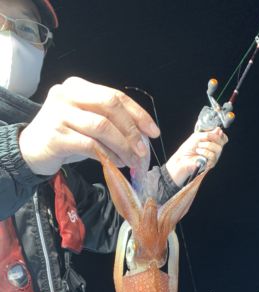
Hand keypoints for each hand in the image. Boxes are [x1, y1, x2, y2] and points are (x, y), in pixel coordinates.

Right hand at [18, 77, 159, 175]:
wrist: (31, 149)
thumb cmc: (66, 136)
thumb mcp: (87, 122)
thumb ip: (110, 122)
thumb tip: (143, 137)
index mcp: (78, 87)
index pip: (115, 96)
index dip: (138, 114)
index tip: (153, 132)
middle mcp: (67, 95)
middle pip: (110, 107)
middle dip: (132, 130)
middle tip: (143, 150)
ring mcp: (59, 113)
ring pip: (102, 127)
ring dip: (122, 146)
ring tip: (132, 160)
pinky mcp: (56, 136)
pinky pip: (90, 145)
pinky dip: (108, 155)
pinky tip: (116, 164)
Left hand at [165, 127, 228, 186]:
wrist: (183, 158)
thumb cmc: (188, 148)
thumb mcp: (198, 136)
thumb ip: (209, 134)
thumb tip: (219, 130)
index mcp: (212, 142)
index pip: (223, 138)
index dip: (221, 135)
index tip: (216, 132)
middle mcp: (215, 150)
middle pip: (222, 142)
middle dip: (213, 138)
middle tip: (202, 140)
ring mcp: (214, 157)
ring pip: (218, 148)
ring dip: (207, 145)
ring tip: (198, 147)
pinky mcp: (211, 163)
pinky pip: (213, 155)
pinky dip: (204, 152)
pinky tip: (199, 152)